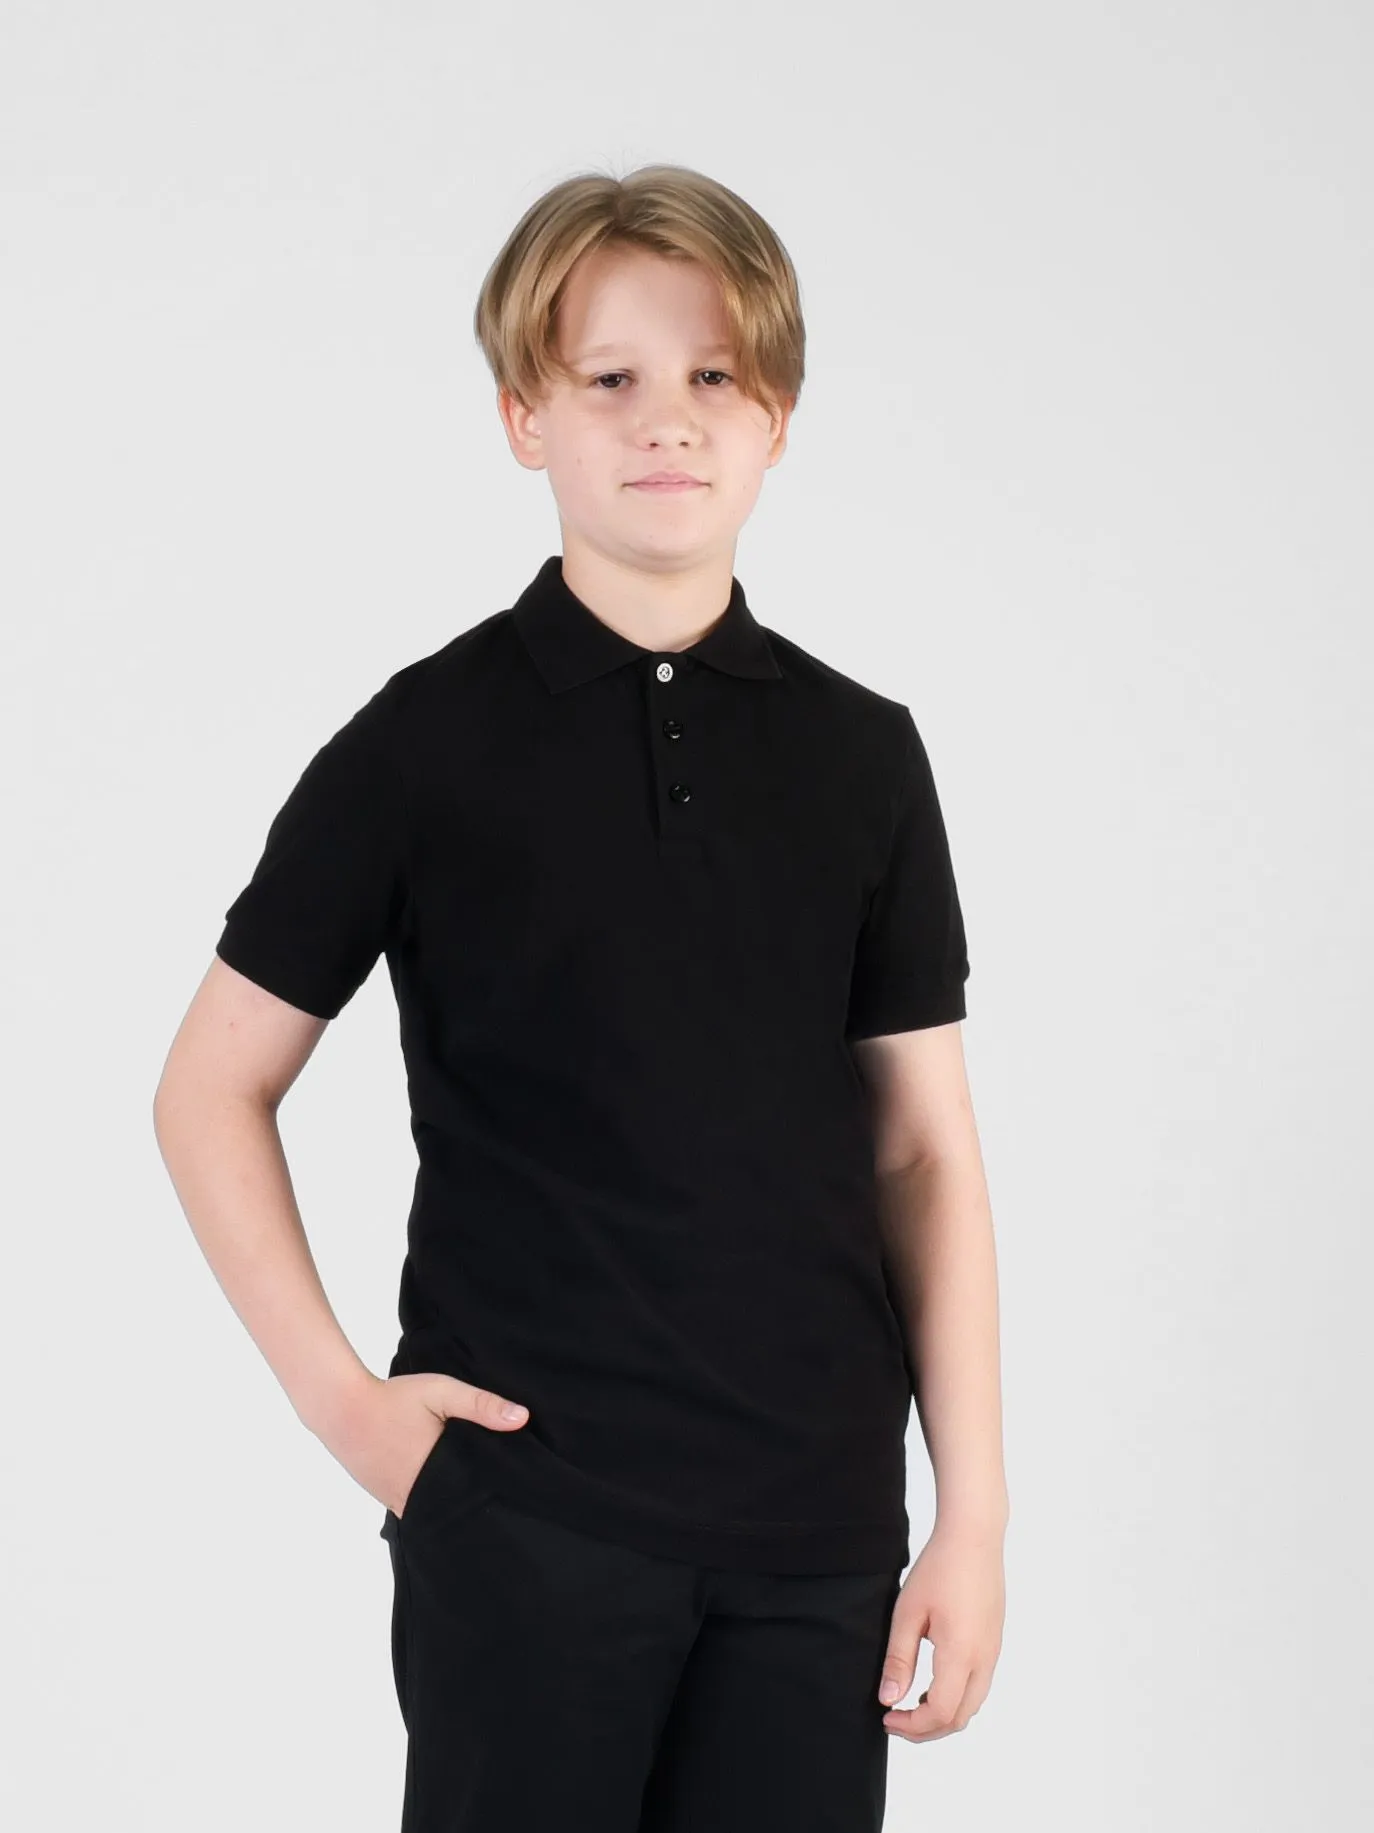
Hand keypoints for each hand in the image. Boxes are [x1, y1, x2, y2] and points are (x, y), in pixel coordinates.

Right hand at [313, 1371, 529, 1516]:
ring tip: (475, 1500)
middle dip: (473, 1508)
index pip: (472, 1501)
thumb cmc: (394, 1398)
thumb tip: (523, 1418)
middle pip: (454, 1512)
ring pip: (432, 1513)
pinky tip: (442, 1491)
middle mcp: (414, 1497)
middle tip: (501, 1504)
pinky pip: (413, 1509)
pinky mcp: (384, 1496)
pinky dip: (429, 1503)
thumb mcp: (442, 1392)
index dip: (492, 1501)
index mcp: (434, 1475)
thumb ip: (481, 1405)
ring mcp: (395, 1500)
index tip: (513, 1502)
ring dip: (450, 1507)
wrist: (342, 1407)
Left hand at [876, 1520, 1005, 1741]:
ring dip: (943, 1715)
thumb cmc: (938, 1568)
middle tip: (896, 1719)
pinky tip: (933, 1682)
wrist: (974, 1537)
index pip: (940, 1713)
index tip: (886, 1718)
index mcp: (961, 1654)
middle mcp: (984, 1659)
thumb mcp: (908, 1613)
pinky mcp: (994, 1642)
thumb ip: (899, 1659)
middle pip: (959, 1719)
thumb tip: (889, 1699)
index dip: (912, 1726)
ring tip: (911, 1702)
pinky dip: (956, 1697)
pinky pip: (978, 1685)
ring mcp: (993, 1651)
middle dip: (926, 1729)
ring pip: (972, 1705)